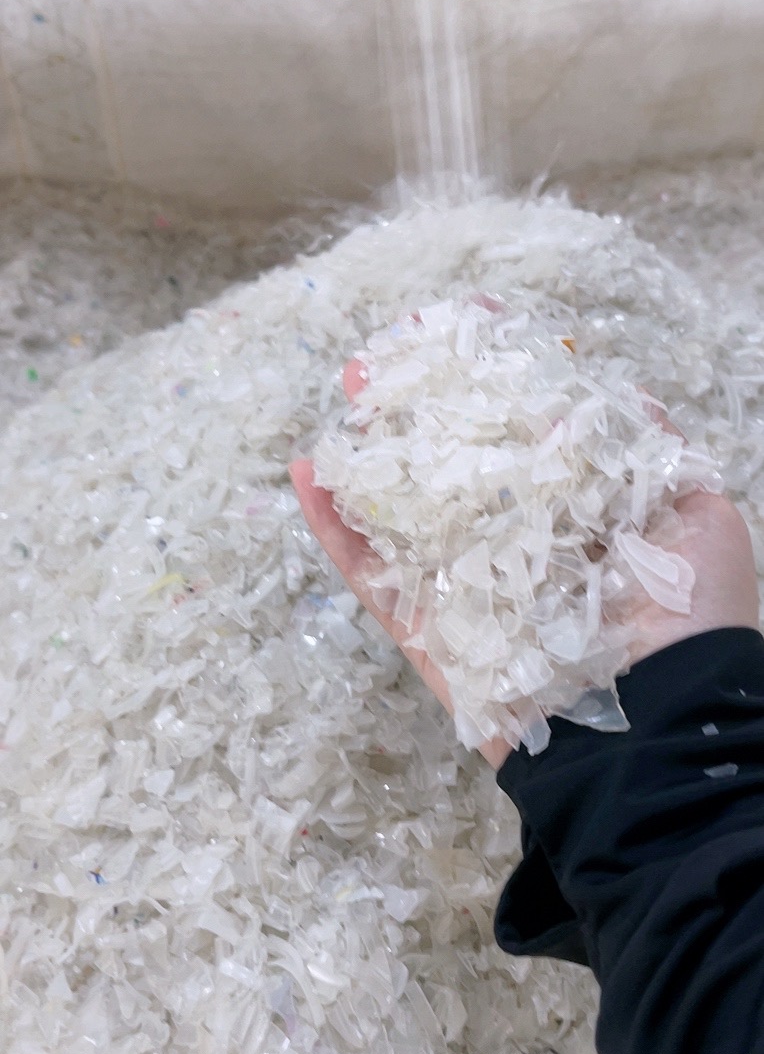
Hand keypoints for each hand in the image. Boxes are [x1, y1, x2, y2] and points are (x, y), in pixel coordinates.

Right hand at [290, 368, 758, 767]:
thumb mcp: (698, 515)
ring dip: (369, 454)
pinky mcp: (429, 635)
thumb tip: (621, 394)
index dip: (493, 380)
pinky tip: (307, 475)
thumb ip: (655, 456)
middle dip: (420, 407)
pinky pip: (373, 579)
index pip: (525, 434)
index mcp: (578, 513)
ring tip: (346, 396)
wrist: (662, 727)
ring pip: (406, 512)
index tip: (464, 326)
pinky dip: (336, 532)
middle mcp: (518, 545)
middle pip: (455, 464)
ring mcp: (469, 588)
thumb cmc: (689, 617)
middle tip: (386, 359)